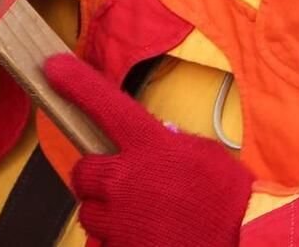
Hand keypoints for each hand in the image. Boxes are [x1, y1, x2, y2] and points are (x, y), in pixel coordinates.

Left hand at [44, 54, 252, 246]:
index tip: (53, 68)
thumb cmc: (231, 201)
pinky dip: (117, 242)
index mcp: (150, 145)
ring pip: (89, 212)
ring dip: (107, 214)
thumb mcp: (205, 155)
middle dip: (96, 179)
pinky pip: (101, 243)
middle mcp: (127, 178)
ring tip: (142, 219)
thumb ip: (170, 144)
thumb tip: (154, 138)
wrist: (245, 242)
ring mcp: (121, 217)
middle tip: (123, 187)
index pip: (104, 103)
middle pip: (83, 171)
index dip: (75, 83)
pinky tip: (144, 238)